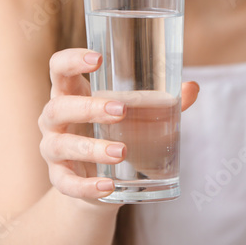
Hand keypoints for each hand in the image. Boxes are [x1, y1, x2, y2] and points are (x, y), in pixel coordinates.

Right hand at [39, 48, 198, 203]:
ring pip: (61, 145)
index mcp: (70, 93)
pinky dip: (86, 186)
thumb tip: (192, 88)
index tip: (98, 58)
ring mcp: (53, 150)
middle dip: (88, 107)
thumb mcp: (132, 115)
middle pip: (58, 107)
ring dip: (91, 148)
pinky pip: (67, 184)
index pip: (58, 68)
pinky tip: (108, 185)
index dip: (71, 60)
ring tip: (122, 151)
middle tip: (122, 110)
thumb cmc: (113, 134)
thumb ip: (159, 102)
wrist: (98, 182)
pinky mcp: (60, 179)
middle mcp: (54, 120)